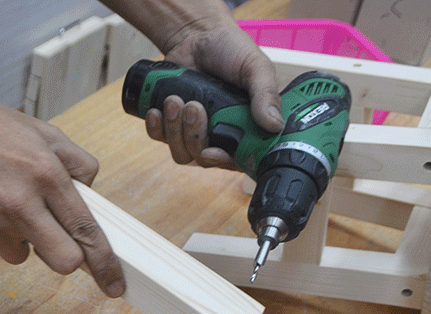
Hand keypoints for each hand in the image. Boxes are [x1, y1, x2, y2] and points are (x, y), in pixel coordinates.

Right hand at [0, 90, 124, 297]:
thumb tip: (92, 196)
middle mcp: (20, 203)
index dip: (104, 262)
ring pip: (23, 255)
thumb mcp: (45, 133)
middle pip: (62, 261)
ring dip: (23, 238)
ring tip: (6, 203)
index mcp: (46, 175)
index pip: (85, 230)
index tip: (114, 283)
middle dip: (66, 257)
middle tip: (56, 238)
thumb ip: (78, 164)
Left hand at [144, 23, 282, 169]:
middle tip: (193, 106)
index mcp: (246, 127)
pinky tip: (156, 110)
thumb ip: (265, 95)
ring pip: (180, 152)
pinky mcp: (172, 124)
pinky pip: (159, 139)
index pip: (237, 160)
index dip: (223, 161)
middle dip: (194, 135)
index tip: (211, 152)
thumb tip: (274, 126)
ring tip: (175, 100)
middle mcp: (220, 134)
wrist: (198, 35)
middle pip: (203, 158)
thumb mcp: (256, 68)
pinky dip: (156, 127)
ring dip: (173, 129)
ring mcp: (194, 131)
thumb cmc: (232, 50)